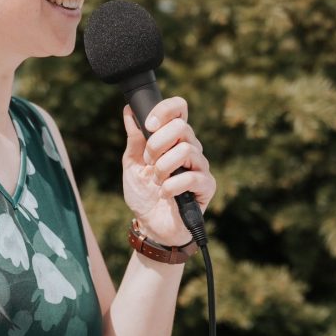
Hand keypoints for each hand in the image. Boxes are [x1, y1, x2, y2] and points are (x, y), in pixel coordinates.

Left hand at [121, 97, 216, 245]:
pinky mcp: (206, 186)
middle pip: (181, 127)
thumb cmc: (143, 194)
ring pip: (185, 150)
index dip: (165, 110)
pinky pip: (192, 176)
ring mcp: (200, 166)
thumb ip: (134, 139)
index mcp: (173, 138)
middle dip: (156, 145)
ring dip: (163, 167)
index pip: (179, 109)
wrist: (151, 226)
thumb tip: (129, 111)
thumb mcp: (132, 164)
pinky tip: (165, 194)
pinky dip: (172, 186)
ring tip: (157, 181)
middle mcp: (190, 147)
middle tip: (148, 163)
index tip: (148, 124)